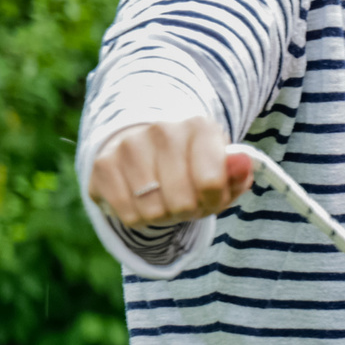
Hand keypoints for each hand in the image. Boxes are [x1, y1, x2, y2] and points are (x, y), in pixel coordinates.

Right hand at [89, 118, 250, 227]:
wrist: (148, 151)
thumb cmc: (195, 169)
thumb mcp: (223, 175)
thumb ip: (237, 174)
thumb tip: (241, 162)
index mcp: (200, 127)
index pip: (211, 182)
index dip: (213, 200)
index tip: (211, 195)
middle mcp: (163, 129)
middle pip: (181, 202)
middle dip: (187, 211)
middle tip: (185, 200)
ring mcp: (129, 145)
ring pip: (152, 211)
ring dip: (162, 215)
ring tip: (163, 198)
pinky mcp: (103, 164)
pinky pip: (127, 215)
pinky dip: (137, 217)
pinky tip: (140, 199)